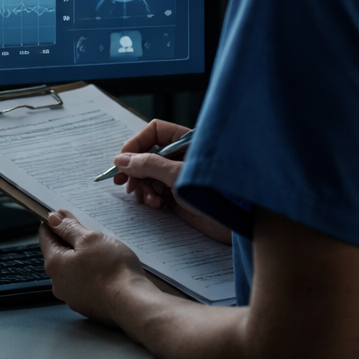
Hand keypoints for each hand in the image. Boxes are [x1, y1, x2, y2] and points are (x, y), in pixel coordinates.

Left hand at [39, 210, 145, 324]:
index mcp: (54, 264)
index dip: (55, 223)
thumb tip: (52, 218)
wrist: (132, 304)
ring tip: (102, 251)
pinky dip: (91, 274)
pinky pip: (84, 283)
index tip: (66, 215)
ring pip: (72, 269)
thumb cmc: (111, 269)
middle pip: (59, 254)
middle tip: (90, 231)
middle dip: (71, 240)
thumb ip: (68, 228)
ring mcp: (72, 297)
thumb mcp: (89, 239)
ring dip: (82, 258)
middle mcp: (58, 283)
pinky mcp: (87, 305)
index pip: (46, 236)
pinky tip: (106, 269)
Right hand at [112, 120, 229, 243]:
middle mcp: (181, 156)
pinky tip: (155, 205)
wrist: (237, 226)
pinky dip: (150, 197)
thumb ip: (149, 165)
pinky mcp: (177, 196)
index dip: (136, 144)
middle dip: (135, 170)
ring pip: (148, 174)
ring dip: (142, 186)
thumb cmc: (215, 193)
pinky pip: (154, 191)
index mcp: (187, 142)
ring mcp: (178, 176)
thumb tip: (121, 159)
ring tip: (147, 199)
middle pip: (147, 154)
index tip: (122, 161)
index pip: (154, 132)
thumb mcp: (178, 175)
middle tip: (124, 184)